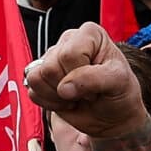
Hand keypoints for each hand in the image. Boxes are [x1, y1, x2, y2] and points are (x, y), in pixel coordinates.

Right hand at [25, 23, 150, 139]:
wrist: (113, 116)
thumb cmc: (120, 93)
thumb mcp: (118, 82)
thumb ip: (93, 79)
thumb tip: (63, 87)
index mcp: (90, 33)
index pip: (70, 54)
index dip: (82, 74)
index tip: (98, 83)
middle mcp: (68, 41)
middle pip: (50, 66)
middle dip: (70, 87)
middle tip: (88, 91)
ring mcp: (52, 58)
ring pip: (36, 78)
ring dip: (57, 96)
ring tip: (76, 95)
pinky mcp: (41, 77)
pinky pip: (31, 91)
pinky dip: (49, 102)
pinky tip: (65, 100)